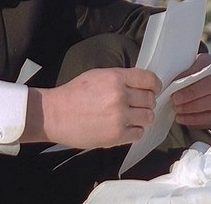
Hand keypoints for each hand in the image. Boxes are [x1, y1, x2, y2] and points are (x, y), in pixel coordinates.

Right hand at [23, 68, 160, 148]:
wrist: (55, 114)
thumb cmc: (73, 94)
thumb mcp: (97, 75)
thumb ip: (120, 78)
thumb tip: (139, 84)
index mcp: (115, 78)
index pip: (149, 79)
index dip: (154, 85)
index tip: (154, 89)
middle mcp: (120, 96)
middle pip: (150, 99)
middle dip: (146, 102)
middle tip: (137, 104)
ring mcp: (119, 117)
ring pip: (148, 117)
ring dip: (142, 117)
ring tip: (131, 117)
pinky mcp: (116, 135)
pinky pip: (139, 133)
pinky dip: (134, 131)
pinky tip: (124, 127)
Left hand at [170, 53, 210, 129]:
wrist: (204, 91)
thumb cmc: (191, 78)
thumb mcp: (186, 70)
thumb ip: (181, 73)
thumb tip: (167, 82)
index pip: (205, 67)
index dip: (189, 76)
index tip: (174, 84)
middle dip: (191, 94)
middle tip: (175, 99)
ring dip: (192, 107)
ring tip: (177, 109)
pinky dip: (195, 119)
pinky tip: (182, 118)